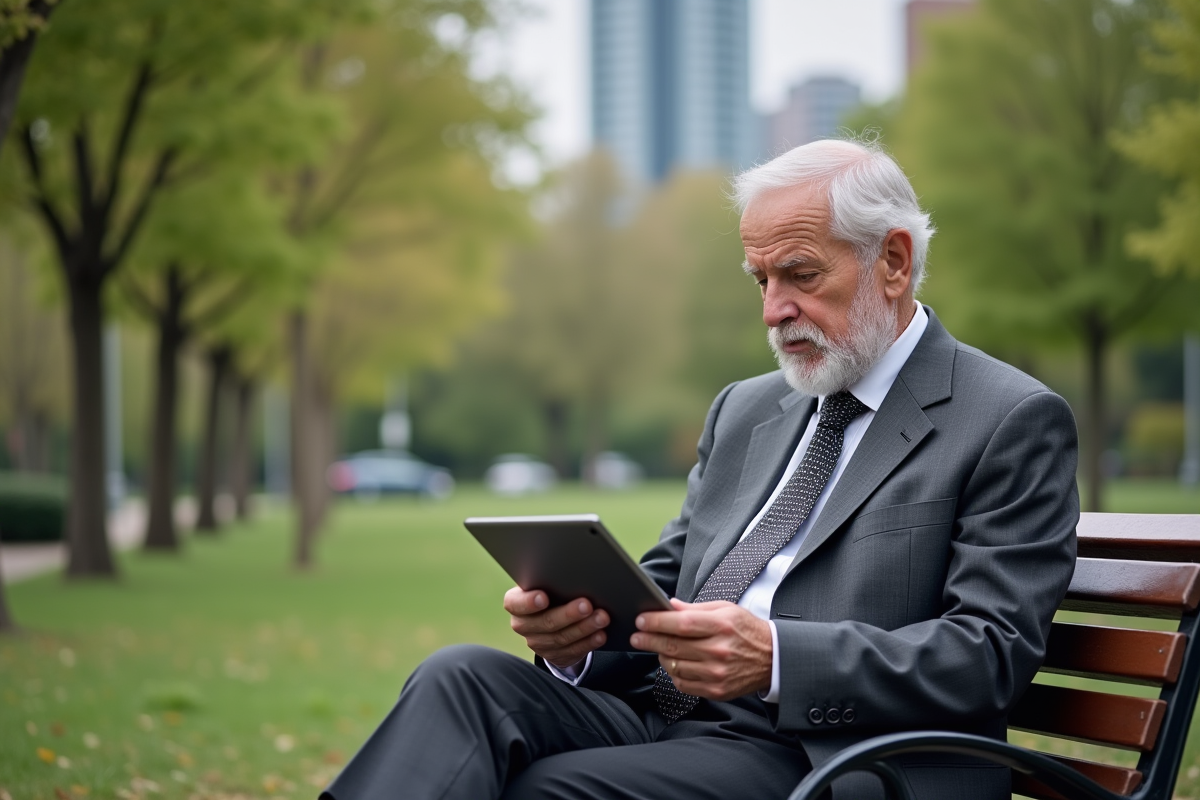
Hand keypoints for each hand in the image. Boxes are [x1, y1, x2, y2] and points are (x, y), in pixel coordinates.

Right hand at [503, 587, 608, 669]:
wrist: (551, 618)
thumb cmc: (550, 590)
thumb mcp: (545, 584)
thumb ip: (552, 581)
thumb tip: (576, 575)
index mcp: (516, 602)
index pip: (515, 604)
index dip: (528, 602)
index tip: (543, 597)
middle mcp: (523, 625)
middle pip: (545, 622)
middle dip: (568, 614)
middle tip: (587, 605)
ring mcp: (538, 643)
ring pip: (561, 638)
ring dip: (584, 628)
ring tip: (602, 617)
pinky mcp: (555, 656)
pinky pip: (572, 650)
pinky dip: (589, 642)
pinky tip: (600, 635)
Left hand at [630, 598, 771, 701]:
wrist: (772, 658)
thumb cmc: (746, 630)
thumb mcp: (725, 610)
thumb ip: (695, 609)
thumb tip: (668, 606)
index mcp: (721, 626)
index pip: (681, 624)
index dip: (657, 622)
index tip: (641, 620)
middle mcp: (719, 651)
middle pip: (673, 646)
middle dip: (649, 640)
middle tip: (637, 636)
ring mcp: (717, 673)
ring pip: (674, 666)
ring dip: (661, 656)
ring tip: (659, 647)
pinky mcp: (716, 691)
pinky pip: (683, 684)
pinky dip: (674, 674)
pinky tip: (674, 664)